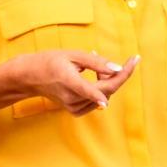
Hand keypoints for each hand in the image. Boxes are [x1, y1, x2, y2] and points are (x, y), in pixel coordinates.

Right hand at [11, 50, 139, 116]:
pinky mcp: (75, 111)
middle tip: (107, 59)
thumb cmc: (51, 61)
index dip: (119, 78)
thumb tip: (118, 69)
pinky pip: (97, 101)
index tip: (135, 60)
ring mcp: (73, 107)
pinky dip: (99, 90)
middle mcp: (72, 98)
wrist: (32, 76)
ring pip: (104, 96)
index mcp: (69, 82)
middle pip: (107, 91)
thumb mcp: (73, 55)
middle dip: (115, 75)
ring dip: (106, 82)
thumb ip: (97, 62)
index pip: (97, 89)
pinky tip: (89, 79)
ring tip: (92, 68)